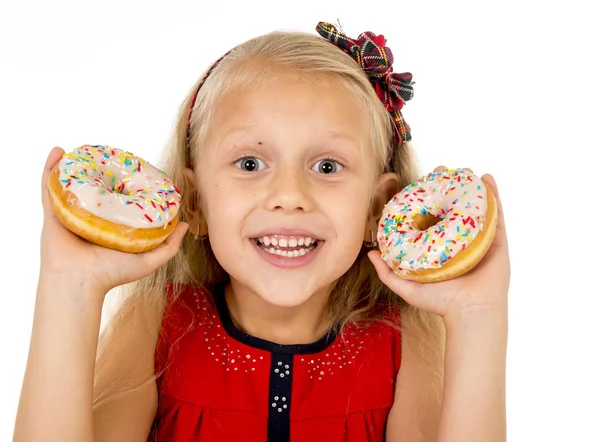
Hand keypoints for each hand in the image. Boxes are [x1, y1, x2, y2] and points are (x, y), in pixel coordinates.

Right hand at [39, 147, 187, 295]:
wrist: (80, 284)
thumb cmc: (112, 275)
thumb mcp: (149, 260)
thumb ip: (169, 245)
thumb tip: (185, 224)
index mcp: (110, 226)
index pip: (119, 200)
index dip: (126, 184)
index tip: (134, 168)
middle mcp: (91, 218)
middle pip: (95, 189)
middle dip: (100, 171)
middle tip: (109, 155)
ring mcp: (70, 214)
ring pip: (71, 184)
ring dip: (74, 165)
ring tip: (82, 149)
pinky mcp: (53, 214)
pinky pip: (49, 187)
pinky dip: (50, 169)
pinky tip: (58, 152)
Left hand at [368, 166, 509, 320]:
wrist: (469, 313)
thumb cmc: (440, 302)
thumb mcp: (407, 286)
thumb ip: (387, 272)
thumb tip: (370, 254)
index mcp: (441, 246)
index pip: (433, 216)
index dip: (427, 197)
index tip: (420, 182)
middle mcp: (461, 239)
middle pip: (455, 205)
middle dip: (448, 185)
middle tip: (441, 170)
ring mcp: (480, 238)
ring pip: (476, 205)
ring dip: (470, 185)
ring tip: (463, 170)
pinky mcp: (497, 240)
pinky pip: (497, 213)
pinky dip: (493, 194)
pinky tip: (486, 178)